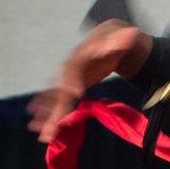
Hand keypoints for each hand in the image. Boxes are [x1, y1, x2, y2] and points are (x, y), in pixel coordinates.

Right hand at [26, 21, 153, 144]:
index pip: (73, 67)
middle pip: (60, 88)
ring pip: (54, 98)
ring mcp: (67, 77)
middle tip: (50, 128)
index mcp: (80, 55)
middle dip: (55, 108)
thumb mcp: (120, 38)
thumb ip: (122, 40)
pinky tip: (39, 126)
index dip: (72, 79)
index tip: (75, 92)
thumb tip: (130, 34)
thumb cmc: (116, 40)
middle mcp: (69, 67)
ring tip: (41, 133)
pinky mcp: (69, 85)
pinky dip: (48, 113)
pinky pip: (56, 101)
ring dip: (47, 116)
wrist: (110, 38)